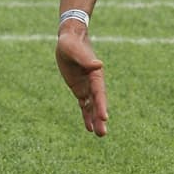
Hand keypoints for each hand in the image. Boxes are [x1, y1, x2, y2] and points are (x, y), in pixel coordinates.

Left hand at [56, 20, 108, 136]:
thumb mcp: (74, 49)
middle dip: (100, 117)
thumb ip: (85, 58)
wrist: (69, 38)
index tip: (104, 118)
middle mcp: (93, 82)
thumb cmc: (71, 42)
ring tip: (100, 135)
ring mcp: (86, 86)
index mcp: (94, 73)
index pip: (99, 92)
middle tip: (102, 133)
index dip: (101, 105)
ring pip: (92, 106)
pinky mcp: (79, 88)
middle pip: (98, 102)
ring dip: (95, 119)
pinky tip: (89, 128)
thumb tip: (98, 65)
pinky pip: (84, 105)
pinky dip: (87, 115)